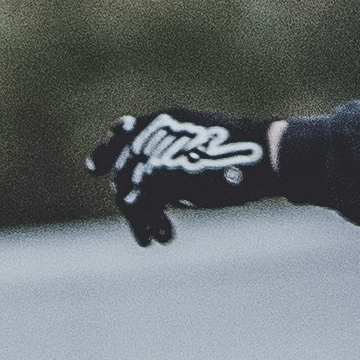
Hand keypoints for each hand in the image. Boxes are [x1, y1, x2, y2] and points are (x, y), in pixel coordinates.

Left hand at [90, 110, 281, 245]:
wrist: (265, 156)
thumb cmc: (245, 159)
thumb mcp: (202, 154)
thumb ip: (175, 166)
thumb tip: (155, 197)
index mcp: (167, 121)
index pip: (124, 130)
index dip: (106, 150)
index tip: (93, 170)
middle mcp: (155, 133)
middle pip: (125, 171)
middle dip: (130, 202)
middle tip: (143, 230)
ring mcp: (156, 151)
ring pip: (126, 191)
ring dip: (138, 220)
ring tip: (150, 238)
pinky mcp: (160, 174)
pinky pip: (139, 204)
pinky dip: (146, 224)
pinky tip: (162, 236)